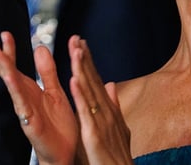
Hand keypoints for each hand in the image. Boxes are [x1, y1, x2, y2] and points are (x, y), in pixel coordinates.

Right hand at [0, 32, 77, 164]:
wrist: (66, 153)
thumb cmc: (59, 126)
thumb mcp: (55, 91)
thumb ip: (47, 71)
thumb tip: (40, 47)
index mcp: (30, 88)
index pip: (15, 65)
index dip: (9, 49)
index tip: (4, 33)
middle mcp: (24, 97)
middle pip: (7, 71)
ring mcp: (24, 108)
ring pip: (11, 85)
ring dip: (3, 68)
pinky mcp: (30, 121)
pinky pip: (21, 103)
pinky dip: (15, 89)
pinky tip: (10, 77)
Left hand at [68, 36, 132, 164]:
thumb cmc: (117, 157)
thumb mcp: (117, 128)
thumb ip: (114, 105)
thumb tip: (112, 83)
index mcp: (109, 111)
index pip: (96, 80)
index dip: (89, 61)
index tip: (81, 43)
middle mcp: (107, 113)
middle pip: (93, 81)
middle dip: (85, 59)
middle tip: (76, 38)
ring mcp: (102, 123)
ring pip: (90, 91)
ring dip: (83, 70)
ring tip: (75, 50)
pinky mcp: (94, 135)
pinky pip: (85, 112)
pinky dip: (80, 96)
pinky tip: (73, 80)